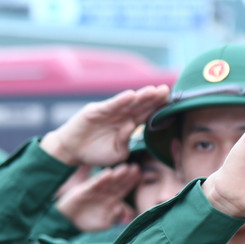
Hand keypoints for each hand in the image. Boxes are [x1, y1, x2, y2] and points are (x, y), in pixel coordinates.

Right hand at [40, 86, 170, 166]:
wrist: (72, 150)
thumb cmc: (96, 152)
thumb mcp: (116, 153)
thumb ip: (126, 142)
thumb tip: (131, 126)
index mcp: (129, 124)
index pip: (147, 114)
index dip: (158, 108)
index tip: (172, 103)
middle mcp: (121, 115)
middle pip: (140, 105)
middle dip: (153, 98)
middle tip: (166, 91)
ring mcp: (109, 112)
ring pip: (128, 103)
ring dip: (140, 97)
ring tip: (152, 91)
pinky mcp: (96, 111)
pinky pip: (110, 106)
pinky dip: (120, 101)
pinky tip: (131, 96)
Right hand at [56, 164, 139, 231]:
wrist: (68, 221)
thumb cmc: (87, 222)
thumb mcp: (104, 223)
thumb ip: (114, 217)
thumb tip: (120, 208)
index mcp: (111, 199)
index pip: (124, 189)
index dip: (131, 182)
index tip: (140, 175)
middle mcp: (105, 193)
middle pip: (118, 183)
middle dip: (127, 176)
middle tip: (136, 167)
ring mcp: (95, 190)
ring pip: (108, 181)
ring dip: (116, 174)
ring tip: (125, 168)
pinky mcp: (84, 190)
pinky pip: (94, 183)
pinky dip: (101, 178)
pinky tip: (108, 173)